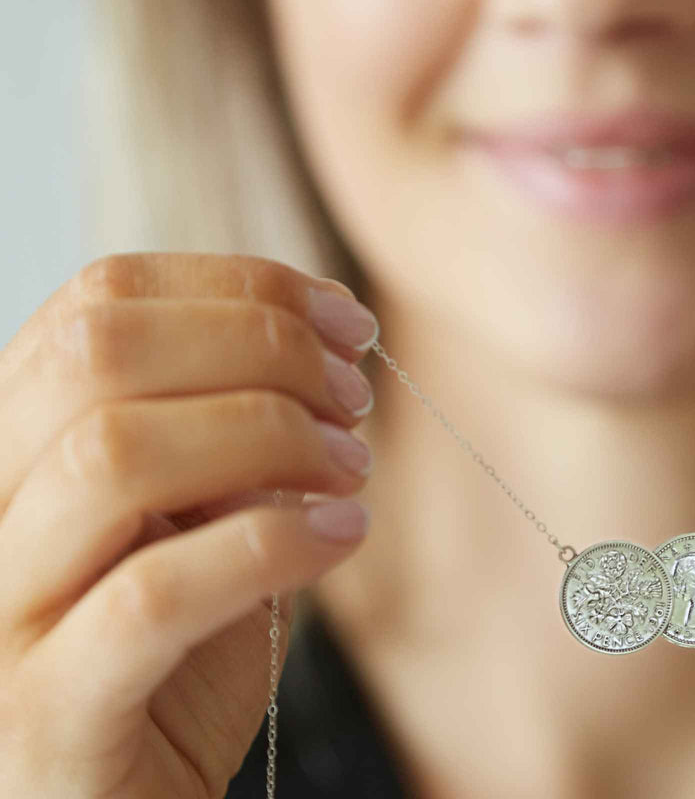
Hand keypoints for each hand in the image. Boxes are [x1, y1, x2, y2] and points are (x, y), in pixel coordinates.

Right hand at [0, 253, 378, 797]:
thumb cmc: (180, 649)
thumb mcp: (205, 510)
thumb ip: (234, 425)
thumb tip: (325, 341)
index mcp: (17, 439)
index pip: (102, 298)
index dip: (244, 287)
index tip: (349, 322)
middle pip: (100, 352)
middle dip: (260, 347)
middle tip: (353, 396)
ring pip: (113, 455)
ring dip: (270, 437)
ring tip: (353, 468)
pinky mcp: (42, 714)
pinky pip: (153, 595)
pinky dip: (272, 544)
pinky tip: (345, 535)